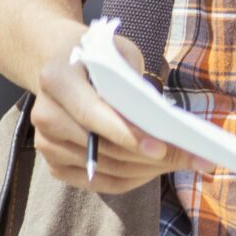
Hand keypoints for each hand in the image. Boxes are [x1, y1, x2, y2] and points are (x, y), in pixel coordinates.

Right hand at [30, 27, 200, 194]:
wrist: (60, 65)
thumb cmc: (99, 58)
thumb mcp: (119, 53)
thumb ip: (135, 83)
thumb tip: (163, 123)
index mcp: (56, 79)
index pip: (91, 114)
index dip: (126, 133)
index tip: (160, 148)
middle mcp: (44, 115)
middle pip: (101, 147)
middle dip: (148, 156)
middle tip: (190, 157)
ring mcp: (46, 143)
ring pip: (104, 168)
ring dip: (145, 170)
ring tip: (181, 162)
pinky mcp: (54, 164)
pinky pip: (99, 183)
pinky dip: (131, 179)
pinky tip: (155, 169)